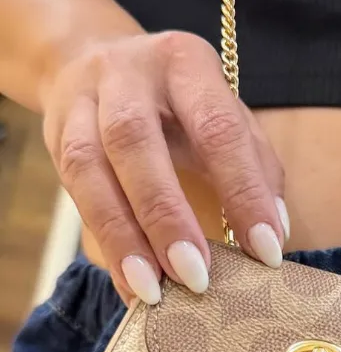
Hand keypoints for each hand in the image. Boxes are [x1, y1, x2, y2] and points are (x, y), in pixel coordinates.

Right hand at [41, 30, 288, 304]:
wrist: (95, 60)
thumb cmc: (182, 103)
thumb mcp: (226, 115)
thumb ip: (256, 166)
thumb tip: (275, 233)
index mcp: (185, 63)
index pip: (218, 128)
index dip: (244, 192)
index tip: (266, 251)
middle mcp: (127, 74)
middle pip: (136, 142)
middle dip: (168, 216)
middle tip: (198, 277)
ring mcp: (82, 101)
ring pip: (90, 168)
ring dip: (124, 237)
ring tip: (154, 291)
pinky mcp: (54, 133)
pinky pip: (74, 194)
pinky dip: (106, 246)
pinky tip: (130, 284)